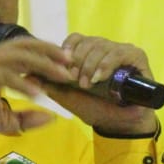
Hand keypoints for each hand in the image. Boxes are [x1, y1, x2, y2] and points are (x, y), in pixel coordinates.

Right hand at [0, 37, 74, 156]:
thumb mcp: (1, 120)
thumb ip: (25, 118)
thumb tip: (51, 118)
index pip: (25, 50)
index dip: (47, 52)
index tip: (68, 62)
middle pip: (24, 46)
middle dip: (50, 52)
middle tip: (71, 62)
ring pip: (17, 57)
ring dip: (42, 64)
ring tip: (61, 75)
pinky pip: (4, 76)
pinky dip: (22, 84)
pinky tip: (38, 94)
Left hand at [43, 33, 158, 136]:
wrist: (120, 123)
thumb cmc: (95, 108)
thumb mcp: (69, 97)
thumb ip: (50, 86)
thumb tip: (28, 75)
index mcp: (89, 53)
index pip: (75, 39)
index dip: (67, 50)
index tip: (63, 69)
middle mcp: (105, 48)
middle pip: (87, 41)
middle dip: (77, 61)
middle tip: (74, 80)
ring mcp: (121, 50)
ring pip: (101, 46)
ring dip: (90, 65)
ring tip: (87, 84)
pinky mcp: (136, 56)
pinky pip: (118, 53)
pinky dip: (106, 65)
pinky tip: (99, 78)